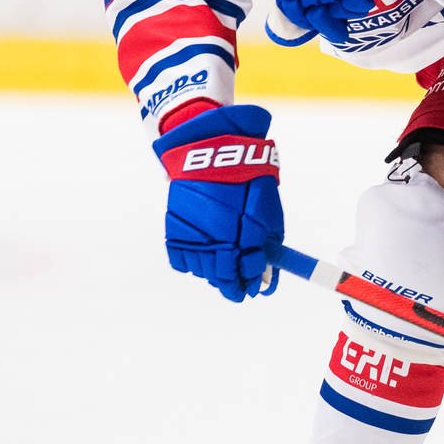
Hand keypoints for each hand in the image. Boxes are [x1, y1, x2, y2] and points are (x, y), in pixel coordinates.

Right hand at [152, 104, 283, 301]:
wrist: (213, 152)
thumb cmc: (248, 182)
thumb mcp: (269, 213)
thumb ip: (267, 247)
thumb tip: (265, 278)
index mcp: (244, 235)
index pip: (246, 275)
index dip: (250, 286)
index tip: (253, 291)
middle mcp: (217, 239)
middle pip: (222, 279)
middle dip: (232, 286)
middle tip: (238, 286)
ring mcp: (193, 236)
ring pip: (202, 272)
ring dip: (212, 273)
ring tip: (221, 261)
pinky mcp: (174, 230)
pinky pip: (180, 261)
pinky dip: (191, 262)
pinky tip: (201, 253)